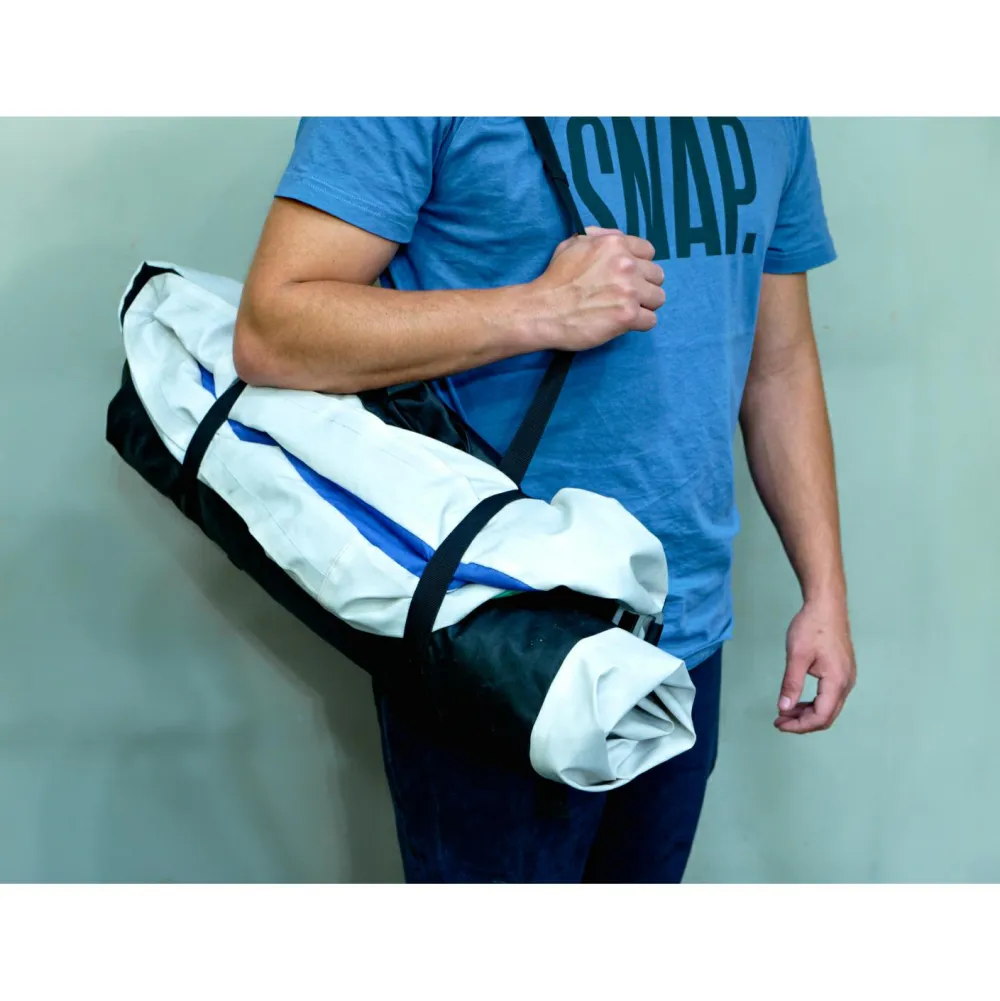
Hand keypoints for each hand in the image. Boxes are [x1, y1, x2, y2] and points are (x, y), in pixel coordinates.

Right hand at [531, 227, 665, 351]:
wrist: (542, 311)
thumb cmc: (555, 278)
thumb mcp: (573, 244)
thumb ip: (599, 237)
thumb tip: (618, 237)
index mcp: (615, 244)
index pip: (649, 251)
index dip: (638, 265)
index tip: (626, 276)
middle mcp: (626, 264)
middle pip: (657, 276)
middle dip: (643, 286)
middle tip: (623, 296)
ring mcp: (629, 290)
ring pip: (658, 298)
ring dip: (644, 305)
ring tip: (624, 310)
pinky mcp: (628, 315)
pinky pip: (651, 320)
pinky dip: (638, 324)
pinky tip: (622, 323)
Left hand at [775, 598, 855, 733]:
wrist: (827, 605)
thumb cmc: (812, 627)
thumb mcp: (797, 656)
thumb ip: (791, 684)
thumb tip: (784, 708)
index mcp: (837, 682)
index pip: (821, 716)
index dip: (800, 725)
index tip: (779, 724)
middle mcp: (846, 683)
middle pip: (827, 716)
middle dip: (802, 723)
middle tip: (779, 722)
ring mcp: (846, 678)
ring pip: (829, 707)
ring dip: (807, 713)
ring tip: (785, 712)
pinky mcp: (842, 672)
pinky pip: (830, 697)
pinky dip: (813, 703)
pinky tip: (798, 701)